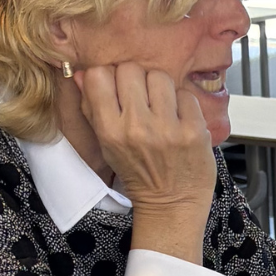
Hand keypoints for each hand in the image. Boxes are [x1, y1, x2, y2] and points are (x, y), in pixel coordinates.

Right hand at [75, 64, 215, 262]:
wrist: (172, 205)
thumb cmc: (138, 174)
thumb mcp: (107, 146)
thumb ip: (92, 108)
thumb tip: (81, 73)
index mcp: (110, 131)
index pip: (98, 76)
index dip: (107, 77)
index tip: (115, 87)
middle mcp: (137, 128)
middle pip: (129, 69)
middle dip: (134, 79)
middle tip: (140, 96)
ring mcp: (168, 128)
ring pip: (159, 76)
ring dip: (159, 87)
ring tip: (161, 105)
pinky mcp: (194, 130)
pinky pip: (186, 94)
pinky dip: (182, 102)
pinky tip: (179, 118)